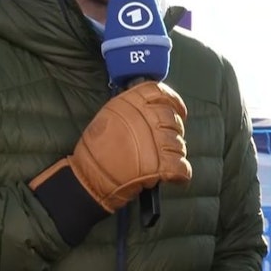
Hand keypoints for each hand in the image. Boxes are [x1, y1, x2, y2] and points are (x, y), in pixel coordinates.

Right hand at [31, 81, 191, 212]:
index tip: (179, 110)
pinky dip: (180, 174)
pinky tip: (173, 176)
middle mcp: (145, 117)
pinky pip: (182, 167)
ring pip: (179, 143)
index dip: (174, 101)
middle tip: (162, 144)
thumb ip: (132, 108)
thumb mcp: (110, 116)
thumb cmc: (96, 149)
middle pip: (172, 119)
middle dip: (172, 132)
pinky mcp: (160, 165)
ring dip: (173, 153)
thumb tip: (154, 107)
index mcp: (131, 103)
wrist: (88, 178)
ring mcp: (155, 141)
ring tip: (159, 161)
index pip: (160, 92)